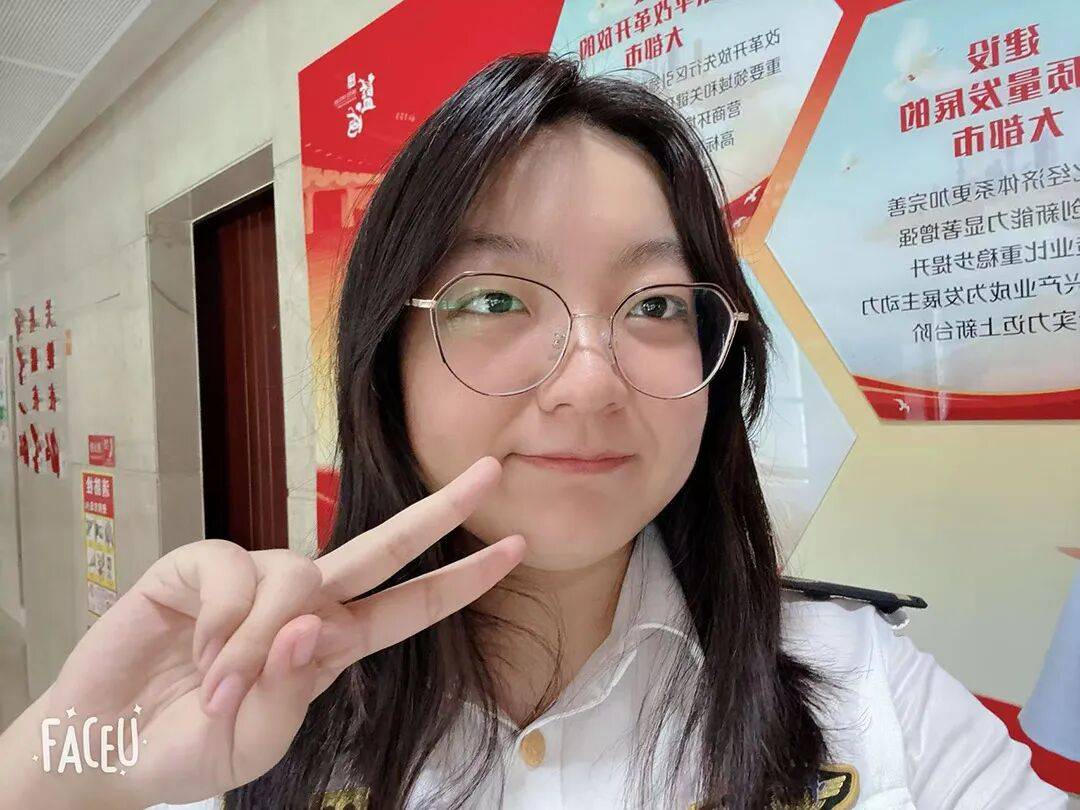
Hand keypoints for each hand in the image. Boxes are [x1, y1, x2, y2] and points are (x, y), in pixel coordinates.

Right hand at [2, 456, 522, 807]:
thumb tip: (311, 623)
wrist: (105, 748)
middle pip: (383, 547)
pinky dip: (219, 619)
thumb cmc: (191, 745)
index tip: (515, 549)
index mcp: (333, 644)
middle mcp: (304, 601)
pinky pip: (232, 570)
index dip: (462, 581)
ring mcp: (254, 578)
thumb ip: (292, 683)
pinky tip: (194, 648)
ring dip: (258, 640)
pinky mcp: (201, 564)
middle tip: (491, 473)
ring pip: (295, 574)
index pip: (410, 606)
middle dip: (440, 512)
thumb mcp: (259, 736)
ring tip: (217, 689)